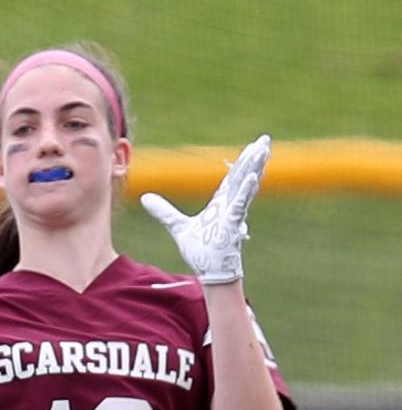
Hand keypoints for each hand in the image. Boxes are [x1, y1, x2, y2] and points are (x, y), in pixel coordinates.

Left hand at [141, 134, 269, 284]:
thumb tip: (144, 198)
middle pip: (243, 176)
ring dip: (254, 168)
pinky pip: (240, 205)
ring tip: (263, 151)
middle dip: (254, 158)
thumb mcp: (177, 226)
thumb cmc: (200, 250)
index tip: (253, 146)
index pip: (232, 178)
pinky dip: (245, 191)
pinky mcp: (233, 224)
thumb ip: (163, 212)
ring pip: (246, 186)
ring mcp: (234, 213)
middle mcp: (230, 205)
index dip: (242, 161)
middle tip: (265, 139)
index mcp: (221, 204)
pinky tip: (253, 178)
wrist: (210, 270)